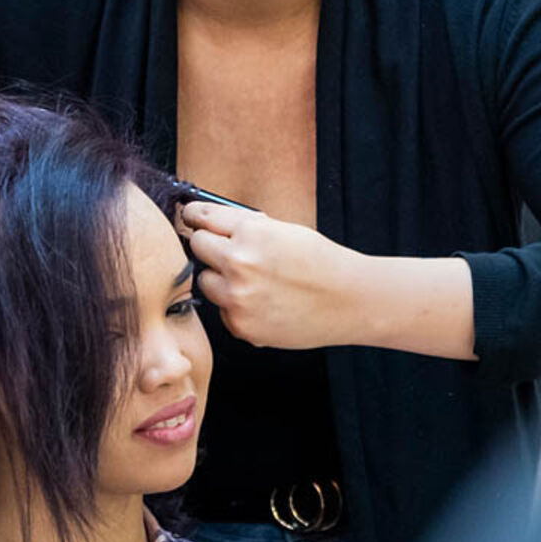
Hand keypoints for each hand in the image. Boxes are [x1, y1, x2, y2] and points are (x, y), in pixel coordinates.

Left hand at [181, 202, 362, 349]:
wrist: (349, 300)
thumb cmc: (321, 262)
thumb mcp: (284, 229)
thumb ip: (246, 227)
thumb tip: (210, 221)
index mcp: (250, 231)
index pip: (201, 217)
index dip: (194, 216)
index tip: (191, 218)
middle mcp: (238, 262)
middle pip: (197, 247)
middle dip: (209, 247)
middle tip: (228, 252)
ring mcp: (237, 297)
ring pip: (205, 281)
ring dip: (221, 279)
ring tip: (254, 282)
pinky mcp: (240, 325)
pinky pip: (223, 310)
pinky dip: (236, 306)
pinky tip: (264, 303)